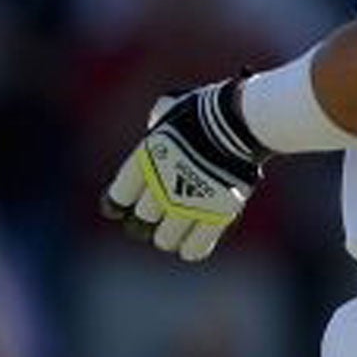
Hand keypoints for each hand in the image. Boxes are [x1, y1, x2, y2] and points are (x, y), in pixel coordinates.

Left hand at [100, 79, 270, 260]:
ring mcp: (188, 203)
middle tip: (160, 214)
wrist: (240, 121)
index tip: (125, 206)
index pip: (116, 199)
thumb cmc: (207, 109)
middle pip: (142, 220)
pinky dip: (193, 249)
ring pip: (166, 239)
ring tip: (178, 229)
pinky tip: (191, 247)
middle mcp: (161, 187)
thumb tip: (156, 122)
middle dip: (149, 219)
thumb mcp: (172, 107)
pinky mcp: (216, 214)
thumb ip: (158, 121)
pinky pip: (196, 248)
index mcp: (145, 163)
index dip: (118, 205)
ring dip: (169, 235)